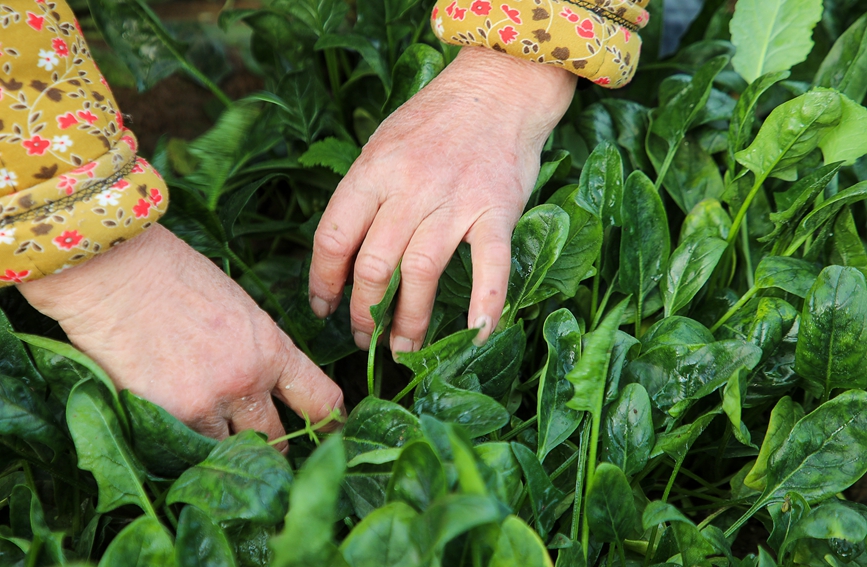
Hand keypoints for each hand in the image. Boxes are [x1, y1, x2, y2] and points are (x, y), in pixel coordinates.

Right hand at [19, 224, 343, 450]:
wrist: (117, 271)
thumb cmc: (175, 279)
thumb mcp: (240, 311)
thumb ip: (259, 352)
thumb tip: (266, 386)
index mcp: (273, 350)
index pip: (321, 400)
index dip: (330, 424)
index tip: (331, 434)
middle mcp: (248, 381)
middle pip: (276, 438)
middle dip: (272, 446)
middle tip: (266, 450)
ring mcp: (207, 404)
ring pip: (231, 450)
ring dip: (226, 451)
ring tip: (216, 445)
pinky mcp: (166, 417)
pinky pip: (186, 451)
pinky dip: (185, 448)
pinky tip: (176, 435)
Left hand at [309, 47, 575, 352]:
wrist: (498, 88)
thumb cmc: (435, 120)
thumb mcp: (383, 145)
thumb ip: (364, 194)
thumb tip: (343, 251)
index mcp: (373, 171)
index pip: (333, 238)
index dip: (322, 282)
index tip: (323, 307)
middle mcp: (409, 188)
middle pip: (375, 265)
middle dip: (364, 313)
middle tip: (364, 339)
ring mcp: (455, 200)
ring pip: (422, 273)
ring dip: (409, 321)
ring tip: (403, 350)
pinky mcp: (496, 210)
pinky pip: (490, 266)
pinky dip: (485, 305)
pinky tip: (476, 337)